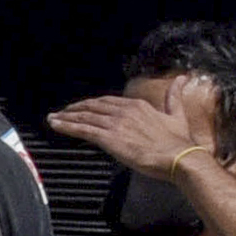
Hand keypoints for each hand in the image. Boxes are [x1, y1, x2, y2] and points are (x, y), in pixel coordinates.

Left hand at [50, 93, 202, 178]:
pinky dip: (67, 126)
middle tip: (61, 112)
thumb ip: (174, 96)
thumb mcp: (177, 114)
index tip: (81, 107)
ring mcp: (115, 124)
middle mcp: (124, 111)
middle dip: (75, 109)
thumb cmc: (178, 141)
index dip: (92, 104)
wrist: (178, 157)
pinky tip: (56, 125)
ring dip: (66, 117)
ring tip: (53, 118)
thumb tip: (181, 78)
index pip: (108, 101)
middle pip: (93, 107)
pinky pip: (83, 129)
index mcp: (138, 105)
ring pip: (85, 117)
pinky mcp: (109, 138)